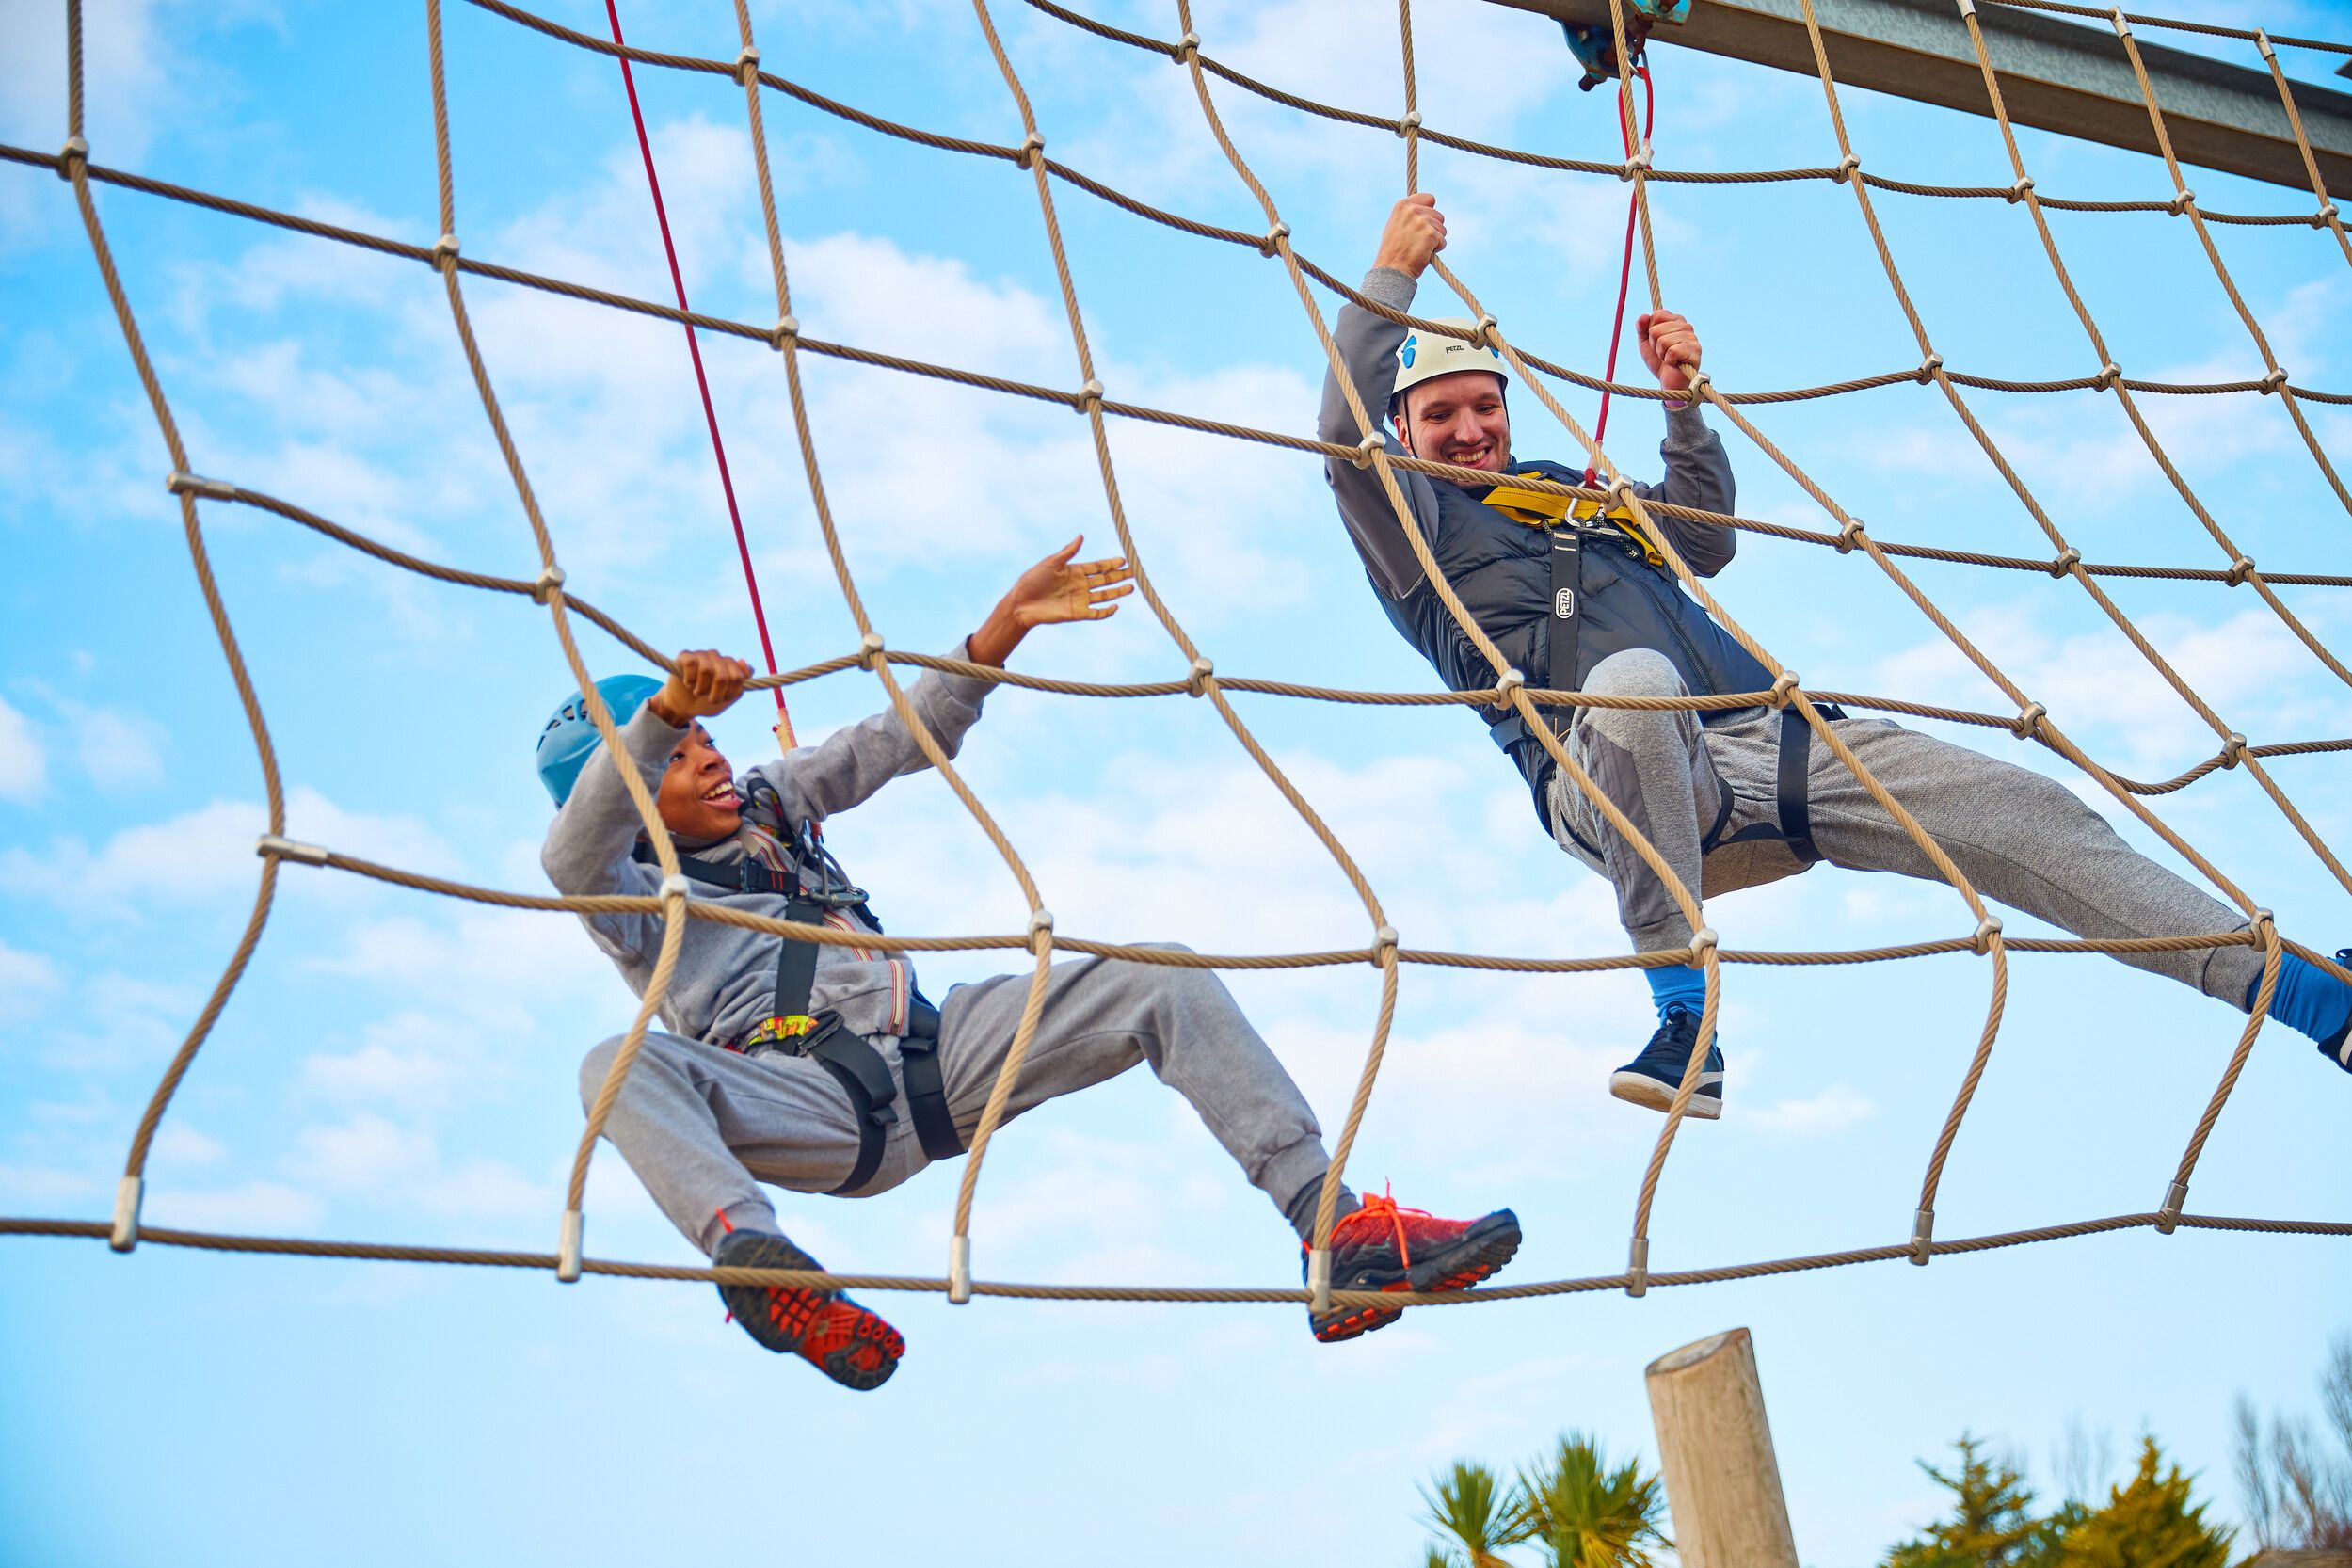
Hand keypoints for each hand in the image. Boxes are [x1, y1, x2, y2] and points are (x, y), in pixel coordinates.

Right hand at [647, 649, 751, 725]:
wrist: (683, 707)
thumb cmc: (707, 702)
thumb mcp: (727, 699)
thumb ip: (740, 684)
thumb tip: (742, 661)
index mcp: (731, 666)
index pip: (738, 678)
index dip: (729, 693)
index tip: (723, 698)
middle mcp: (718, 657)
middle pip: (723, 676)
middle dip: (715, 694)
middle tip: (708, 697)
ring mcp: (702, 655)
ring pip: (706, 669)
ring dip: (701, 688)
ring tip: (697, 691)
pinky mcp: (685, 655)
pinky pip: (691, 663)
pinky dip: (689, 679)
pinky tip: (688, 683)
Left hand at [969, 537, 1136, 666]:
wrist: (1021, 604)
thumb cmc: (1032, 580)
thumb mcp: (1050, 563)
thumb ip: (1068, 552)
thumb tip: (1081, 536)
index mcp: (1074, 571)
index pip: (1097, 567)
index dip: (1110, 563)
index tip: (1124, 559)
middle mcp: (1080, 585)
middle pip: (1105, 580)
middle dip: (1119, 576)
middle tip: (1135, 572)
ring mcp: (1080, 600)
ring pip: (1104, 596)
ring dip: (1118, 592)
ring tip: (1132, 587)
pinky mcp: (1077, 614)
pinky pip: (1096, 613)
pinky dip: (1106, 611)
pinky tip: (1115, 606)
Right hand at [1373, 192, 1446, 278]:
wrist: (1392, 270)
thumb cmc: (1393, 252)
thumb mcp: (1396, 225)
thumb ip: (1409, 215)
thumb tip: (1427, 210)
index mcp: (1402, 205)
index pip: (1429, 198)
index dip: (1430, 211)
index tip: (1424, 223)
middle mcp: (1412, 210)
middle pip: (1439, 215)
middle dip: (1433, 229)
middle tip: (1418, 241)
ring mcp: (1422, 221)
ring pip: (1442, 229)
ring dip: (1435, 240)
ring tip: (1419, 248)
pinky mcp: (1430, 234)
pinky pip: (1443, 241)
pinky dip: (1436, 249)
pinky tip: (1424, 253)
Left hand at [1637, 309, 1702, 402]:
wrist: (1669, 383)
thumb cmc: (1659, 362)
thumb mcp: (1646, 344)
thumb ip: (1642, 328)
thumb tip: (1643, 316)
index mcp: (1676, 321)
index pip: (1657, 315)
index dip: (1650, 332)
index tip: (1657, 342)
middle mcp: (1686, 326)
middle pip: (1656, 329)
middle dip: (1655, 345)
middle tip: (1663, 354)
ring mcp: (1692, 338)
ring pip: (1663, 341)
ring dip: (1662, 354)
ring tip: (1669, 359)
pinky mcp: (1696, 351)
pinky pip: (1672, 351)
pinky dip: (1669, 361)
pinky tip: (1675, 364)